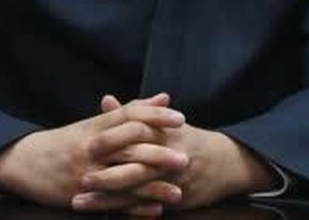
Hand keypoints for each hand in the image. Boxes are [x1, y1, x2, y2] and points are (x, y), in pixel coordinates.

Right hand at [0, 93, 188, 213]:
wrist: (24, 162)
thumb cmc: (63, 142)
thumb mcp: (93, 123)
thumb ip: (129, 112)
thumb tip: (164, 98)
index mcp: (95, 126)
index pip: (129, 115)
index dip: (155, 116)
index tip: (180, 118)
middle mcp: (92, 148)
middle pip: (130, 147)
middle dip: (160, 153)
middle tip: (187, 158)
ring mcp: (86, 172)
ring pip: (124, 178)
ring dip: (152, 186)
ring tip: (178, 191)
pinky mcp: (81, 195)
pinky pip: (112, 202)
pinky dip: (134, 207)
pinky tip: (154, 210)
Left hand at [75, 95, 281, 210]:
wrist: (228, 162)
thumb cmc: (189, 138)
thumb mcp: (164, 121)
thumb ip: (133, 112)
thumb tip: (105, 101)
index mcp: (165, 133)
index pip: (136, 134)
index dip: (112, 141)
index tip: (87, 146)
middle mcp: (170, 157)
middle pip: (135, 166)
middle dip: (106, 175)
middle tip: (80, 179)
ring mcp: (173, 181)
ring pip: (137, 192)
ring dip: (107, 199)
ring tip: (80, 202)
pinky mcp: (177, 200)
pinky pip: (149, 208)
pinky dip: (128, 213)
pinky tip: (107, 216)